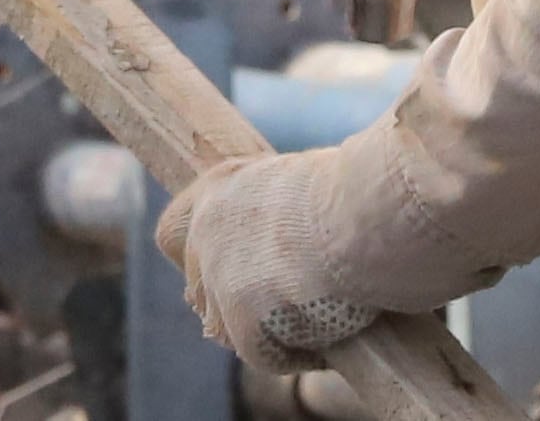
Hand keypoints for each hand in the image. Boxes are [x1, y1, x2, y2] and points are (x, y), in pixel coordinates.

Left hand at [153, 154, 380, 371]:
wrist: (366, 213)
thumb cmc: (358, 193)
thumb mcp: (303, 185)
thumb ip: (278, 213)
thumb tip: (289, 244)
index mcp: (219, 186)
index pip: (173, 234)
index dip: (199, 262)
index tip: (231, 276)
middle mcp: (206, 229)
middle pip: (199, 289)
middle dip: (234, 306)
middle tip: (283, 312)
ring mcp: (218, 274)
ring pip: (228, 328)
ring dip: (266, 333)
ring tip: (320, 321)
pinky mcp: (239, 318)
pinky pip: (264, 354)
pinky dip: (298, 354)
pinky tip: (332, 339)